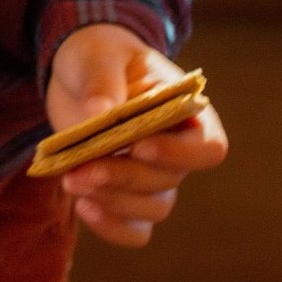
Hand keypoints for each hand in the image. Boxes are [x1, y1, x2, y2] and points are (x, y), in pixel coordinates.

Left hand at [45, 25, 227, 247]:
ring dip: (113, 202)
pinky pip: (134, 228)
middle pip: (168, 181)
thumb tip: (99, 112)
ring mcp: (152, 174)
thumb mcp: (97, 54)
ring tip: (71, 183)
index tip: (139, 146)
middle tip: (81, 170)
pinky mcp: (124, 191)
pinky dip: (112, 227)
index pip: (209, 147)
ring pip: (152, 208)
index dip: (180, 154)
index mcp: (186, 111)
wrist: (77, 72)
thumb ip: (102, 78)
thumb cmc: (98, 55)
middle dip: (124, 178)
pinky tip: (83, 207)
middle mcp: (176, 149)